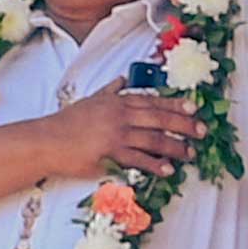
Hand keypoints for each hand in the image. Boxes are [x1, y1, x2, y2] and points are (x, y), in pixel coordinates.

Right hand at [39, 88, 204, 178]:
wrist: (46, 141)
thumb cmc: (67, 123)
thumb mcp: (90, 101)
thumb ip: (109, 91)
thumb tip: (122, 79)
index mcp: (117, 102)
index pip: (152, 101)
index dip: (175, 105)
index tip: (194, 108)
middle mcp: (120, 115)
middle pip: (159, 118)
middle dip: (184, 125)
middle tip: (201, 131)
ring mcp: (116, 134)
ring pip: (154, 139)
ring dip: (175, 147)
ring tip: (189, 153)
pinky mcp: (110, 153)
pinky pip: (139, 159)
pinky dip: (155, 164)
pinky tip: (168, 170)